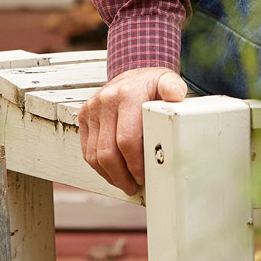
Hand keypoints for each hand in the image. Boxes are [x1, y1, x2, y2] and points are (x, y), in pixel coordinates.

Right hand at [77, 66, 188, 194]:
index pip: (127, 140)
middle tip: (133, 186)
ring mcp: (93, 108)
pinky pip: (86, 150)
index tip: (143, 176)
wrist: (133, 74)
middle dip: (121, 175)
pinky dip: (98, 166)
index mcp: (128, 95)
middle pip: (108, 152)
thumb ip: (173, 88)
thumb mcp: (167, 81)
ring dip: (109, 175)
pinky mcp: (84, 115)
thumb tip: (176, 96)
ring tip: (124, 183)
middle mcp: (107, 100)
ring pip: (94, 155)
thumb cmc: (152, 84)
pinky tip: (112, 172)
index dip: (134, 164)